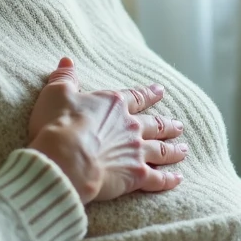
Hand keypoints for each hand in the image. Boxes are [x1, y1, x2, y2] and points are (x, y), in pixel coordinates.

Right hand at [27, 58, 186, 203]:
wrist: (65, 158)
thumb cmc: (59, 124)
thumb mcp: (57, 94)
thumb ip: (64, 78)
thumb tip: (66, 61)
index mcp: (114, 105)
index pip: (136, 97)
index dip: (149, 94)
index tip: (160, 91)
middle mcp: (131, 126)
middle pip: (155, 124)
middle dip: (168, 125)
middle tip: (179, 125)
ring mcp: (137, 151)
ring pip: (161, 150)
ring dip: (173, 149)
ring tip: (183, 149)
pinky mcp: (136, 175)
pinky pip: (158, 178)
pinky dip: (169, 179)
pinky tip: (178, 179)